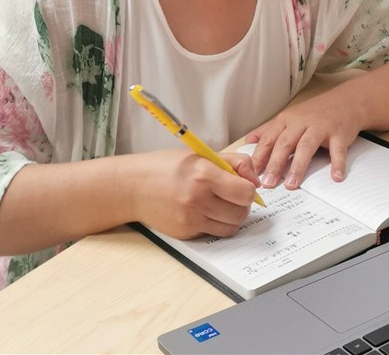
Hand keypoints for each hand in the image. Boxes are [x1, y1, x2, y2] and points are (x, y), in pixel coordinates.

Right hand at [133, 149, 260, 239]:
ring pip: (231, 227)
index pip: (245, 192)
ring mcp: (191, 219)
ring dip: (232, 216)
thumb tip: (256, 180)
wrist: (132, 187)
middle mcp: (197, 199)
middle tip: (234, 195)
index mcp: (203, 174)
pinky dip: (216, 223)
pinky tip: (205, 210)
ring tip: (222, 203)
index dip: (249, 188)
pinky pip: (213, 232)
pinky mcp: (186, 233)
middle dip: (243, 204)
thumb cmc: (165, 167)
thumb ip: (233, 163)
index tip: (243, 184)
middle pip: (241, 213)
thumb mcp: (200, 155)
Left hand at [244, 92, 363, 189]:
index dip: (259, 156)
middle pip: (285, 143)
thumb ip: (268, 130)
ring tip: (292, 183)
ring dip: (298, 166)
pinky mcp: (339, 133)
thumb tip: (248, 143)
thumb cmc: (315, 113)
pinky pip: (338, 150)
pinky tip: (335, 177)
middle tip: (268, 183)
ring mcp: (321, 127)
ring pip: (307, 146)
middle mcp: (302, 121)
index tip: (251, 174)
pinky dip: (337, 164)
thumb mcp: (289, 117)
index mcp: (286, 119)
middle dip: (275, 164)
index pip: (269, 139)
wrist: (346, 101)